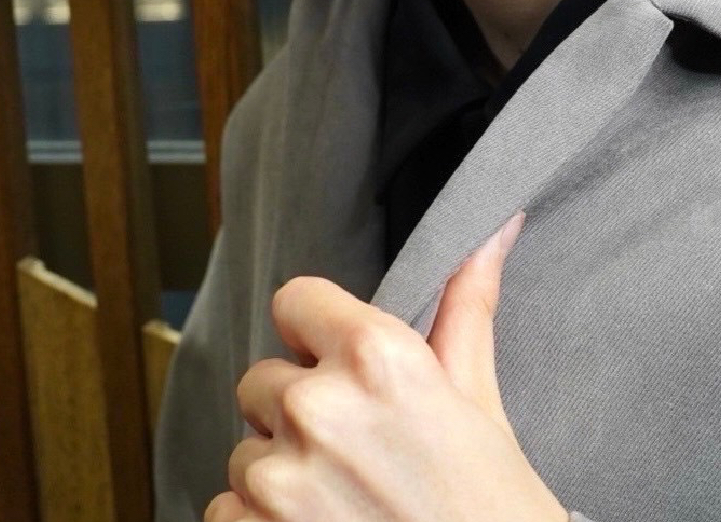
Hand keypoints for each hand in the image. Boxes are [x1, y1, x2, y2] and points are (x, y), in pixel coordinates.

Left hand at [205, 210, 569, 521]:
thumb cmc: (492, 506)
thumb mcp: (479, 400)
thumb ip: (466, 304)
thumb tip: (495, 226)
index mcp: (376, 357)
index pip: (294, 300)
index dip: (316, 334)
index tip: (342, 369)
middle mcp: (318, 407)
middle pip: (263, 380)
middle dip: (298, 412)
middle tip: (356, 453)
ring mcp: (279, 479)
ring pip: (245, 452)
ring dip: (280, 475)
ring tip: (343, 502)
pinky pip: (225, 509)